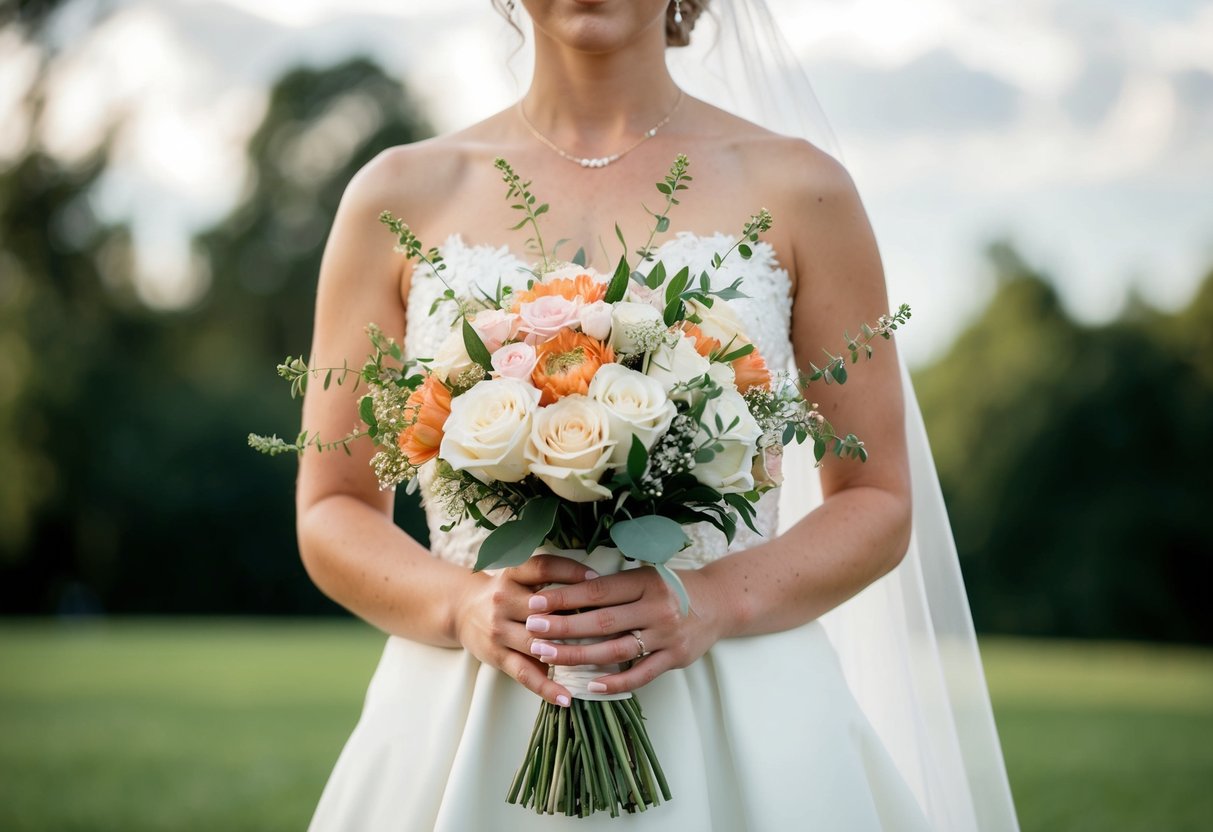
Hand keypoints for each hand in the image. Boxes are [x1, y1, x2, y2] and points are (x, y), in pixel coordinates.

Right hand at [453, 554, 597, 707]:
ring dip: (566, 652)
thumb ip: (549, 583)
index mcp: (512, 574)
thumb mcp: (519, 577)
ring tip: (597, 663)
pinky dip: (546, 687)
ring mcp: (499, 629)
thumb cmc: (504, 593)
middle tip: (607, 626)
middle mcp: (503, 599)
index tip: (597, 579)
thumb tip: (597, 587)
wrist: (461, 609)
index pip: (543, 568)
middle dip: (574, 617)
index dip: (570, 572)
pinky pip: (524, 673)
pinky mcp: (496, 655)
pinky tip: (566, 698)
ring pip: (536, 642)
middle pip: (543, 608)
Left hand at [523, 566, 725, 694]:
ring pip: (615, 650)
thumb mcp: (645, 576)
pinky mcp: (675, 658)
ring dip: (578, 656)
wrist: (720, 602)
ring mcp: (667, 635)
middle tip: (532, 630)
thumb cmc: (673, 587)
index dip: (565, 597)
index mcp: (644, 582)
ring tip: (548, 656)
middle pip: (601, 621)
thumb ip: (614, 588)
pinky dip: (615, 682)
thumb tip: (567, 595)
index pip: (597, 591)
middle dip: (563, 627)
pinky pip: (641, 674)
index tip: (536, 603)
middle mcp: (656, 607)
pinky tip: (590, 686)